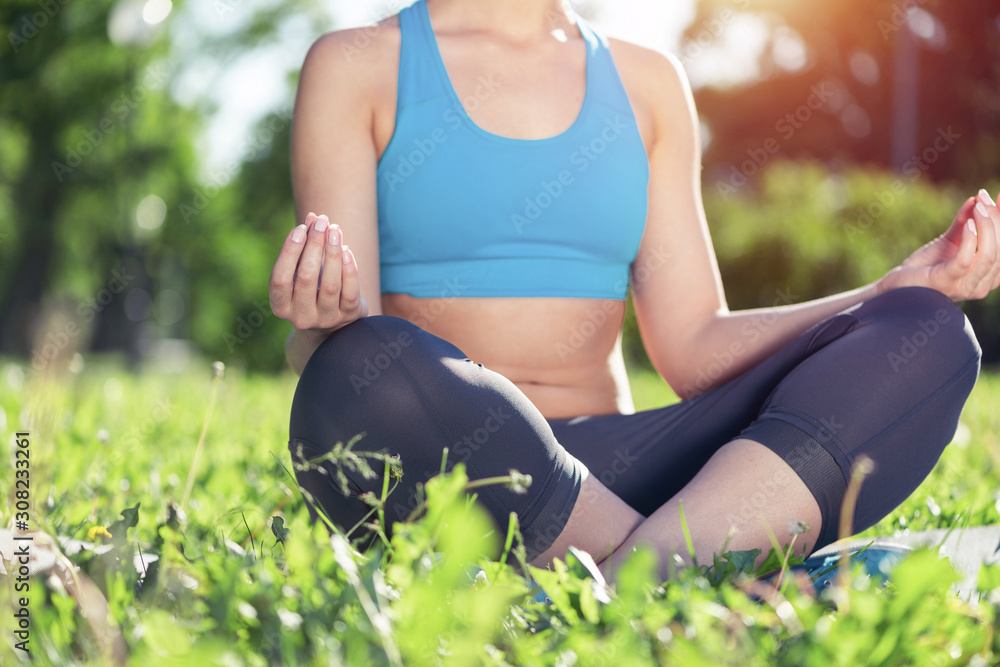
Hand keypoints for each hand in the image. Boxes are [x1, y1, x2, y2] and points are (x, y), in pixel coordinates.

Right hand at [269, 212, 368, 336]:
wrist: (333, 320)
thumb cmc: (311, 288)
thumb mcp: (302, 269)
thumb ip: (304, 245)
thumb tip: (313, 217)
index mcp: (281, 306)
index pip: (279, 278)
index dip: (290, 251)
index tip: (301, 228)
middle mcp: (301, 317)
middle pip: (306, 277)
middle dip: (314, 245)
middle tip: (321, 222)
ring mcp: (326, 319)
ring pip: (330, 285)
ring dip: (332, 253)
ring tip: (335, 230)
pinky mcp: (348, 317)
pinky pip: (350, 291)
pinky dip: (349, 268)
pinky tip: (346, 249)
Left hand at [879, 189, 999, 300]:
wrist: (898, 283)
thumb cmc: (926, 265)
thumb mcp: (950, 240)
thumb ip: (966, 222)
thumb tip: (978, 198)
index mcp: (989, 277)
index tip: (999, 197)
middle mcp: (982, 286)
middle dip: (996, 219)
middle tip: (984, 197)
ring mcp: (965, 288)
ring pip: (989, 255)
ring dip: (986, 226)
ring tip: (978, 206)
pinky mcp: (947, 282)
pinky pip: (965, 260)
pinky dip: (969, 239)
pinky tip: (968, 223)